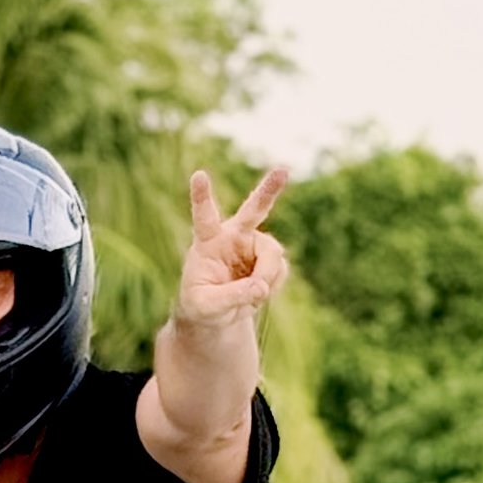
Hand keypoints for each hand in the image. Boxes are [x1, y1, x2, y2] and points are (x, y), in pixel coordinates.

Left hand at [172, 167, 289, 332]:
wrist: (216, 313)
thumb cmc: (201, 305)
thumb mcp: (206, 306)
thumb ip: (231, 296)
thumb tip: (260, 287)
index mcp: (208, 240)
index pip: (204, 215)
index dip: (201, 196)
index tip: (198, 175)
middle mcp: (233, 236)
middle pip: (253, 209)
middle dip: (269, 190)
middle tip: (283, 169)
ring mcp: (253, 245)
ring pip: (273, 253)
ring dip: (267, 276)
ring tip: (255, 295)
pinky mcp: (269, 258)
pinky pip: (280, 269)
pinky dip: (273, 285)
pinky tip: (258, 293)